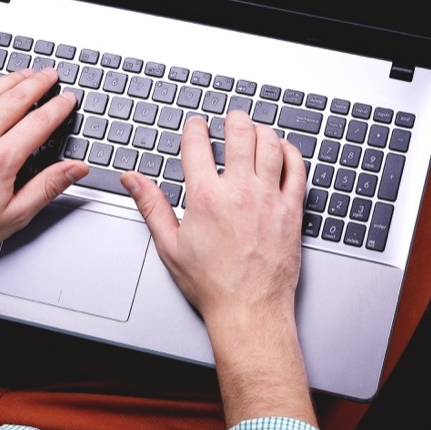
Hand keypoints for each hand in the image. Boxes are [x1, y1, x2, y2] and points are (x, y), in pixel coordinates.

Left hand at [0, 68, 87, 306]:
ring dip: (9, 80)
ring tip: (25, 74)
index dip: (57, 107)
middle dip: (36, 84)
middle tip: (50, 75)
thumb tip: (76, 169)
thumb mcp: (16, 215)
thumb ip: (48, 186)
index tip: (68, 99)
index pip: (38, 122)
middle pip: (14, 99)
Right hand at [121, 110, 314, 425]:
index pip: (198, 143)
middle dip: (233, 120)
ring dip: (262, 131)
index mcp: (205, 196)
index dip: (195, 127)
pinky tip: (284, 152)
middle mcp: (239, 191)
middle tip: (230, 120)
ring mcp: (269, 198)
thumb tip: (132, 180)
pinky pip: (297, 169)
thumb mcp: (169, 245)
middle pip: (240, 133)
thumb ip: (151, 205)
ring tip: (255, 131)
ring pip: (271, 144)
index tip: (196, 126)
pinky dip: (291, 153)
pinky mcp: (291, 210)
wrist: (249, 309)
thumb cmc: (211, 284)